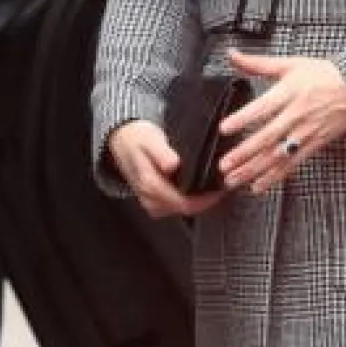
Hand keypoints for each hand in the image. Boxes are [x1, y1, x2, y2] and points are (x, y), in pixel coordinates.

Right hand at [106, 119, 220, 218]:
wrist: (121, 139)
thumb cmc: (138, 137)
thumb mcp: (150, 140)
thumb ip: (162, 154)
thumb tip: (172, 165)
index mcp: (151, 185)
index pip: (184, 203)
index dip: (206, 200)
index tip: (222, 188)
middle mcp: (150, 198)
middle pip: (185, 209)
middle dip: (206, 201)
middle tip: (224, 186)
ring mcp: (151, 202)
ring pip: (181, 209)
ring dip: (199, 201)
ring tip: (215, 186)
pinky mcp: (153, 200)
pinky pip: (175, 206)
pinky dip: (189, 199)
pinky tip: (200, 188)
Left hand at [217, 51, 345, 193]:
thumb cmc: (324, 75)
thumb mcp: (291, 64)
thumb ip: (258, 63)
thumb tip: (232, 55)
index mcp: (289, 92)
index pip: (263, 107)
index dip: (243, 118)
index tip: (225, 128)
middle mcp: (296, 115)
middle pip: (268, 137)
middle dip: (245, 153)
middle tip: (224, 165)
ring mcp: (305, 133)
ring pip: (277, 155)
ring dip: (254, 170)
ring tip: (234, 179)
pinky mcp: (314, 145)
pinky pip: (292, 164)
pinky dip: (275, 177)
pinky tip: (258, 186)